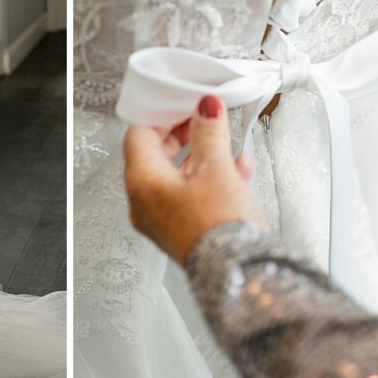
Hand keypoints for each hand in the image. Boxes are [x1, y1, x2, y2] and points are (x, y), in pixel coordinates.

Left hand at [123, 95, 265, 265]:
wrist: (238, 274)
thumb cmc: (217, 230)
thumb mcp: (215, 169)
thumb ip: (208, 133)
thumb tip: (205, 110)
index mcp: (142, 183)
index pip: (139, 135)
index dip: (161, 115)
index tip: (183, 103)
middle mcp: (146, 203)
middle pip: (156, 155)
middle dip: (183, 133)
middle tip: (203, 118)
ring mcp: (164, 219)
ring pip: (178, 175)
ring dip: (202, 155)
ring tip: (224, 141)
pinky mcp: (185, 230)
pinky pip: (192, 195)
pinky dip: (211, 178)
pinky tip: (237, 169)